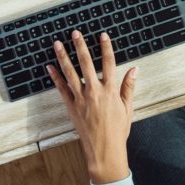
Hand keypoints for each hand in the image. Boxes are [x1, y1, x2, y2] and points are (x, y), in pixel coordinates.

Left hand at [47, 30, 137, 184]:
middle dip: (81, 46)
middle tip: (75, 33)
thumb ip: (129, 87)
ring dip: (63, 57)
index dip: (106, 48)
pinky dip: (55, 77)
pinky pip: (61, 88)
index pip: (109, 63)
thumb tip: (134, 69)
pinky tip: (50, 67)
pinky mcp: (71, 107)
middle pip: (86, 63)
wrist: (104, 150)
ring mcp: (81, 99)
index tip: (102, 35)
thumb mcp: (128, 108)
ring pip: (70, 73)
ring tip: (57, 44)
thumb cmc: (117, 130)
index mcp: (110, 91)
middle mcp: (95, 92)